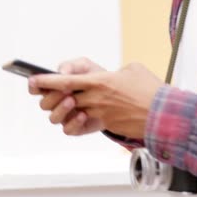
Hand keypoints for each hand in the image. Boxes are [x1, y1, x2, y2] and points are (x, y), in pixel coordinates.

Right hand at [29, 57, 105, 134]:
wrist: (115, 95)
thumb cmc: (96, 79)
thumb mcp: (86, 67)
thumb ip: (72, 66)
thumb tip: (60, 72)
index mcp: (54, 88)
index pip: (36, 88)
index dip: (34, 85)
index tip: (36, 81)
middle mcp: (56, 103)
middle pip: (44, 104)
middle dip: (53, 96)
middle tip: (65, 90)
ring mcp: (65, 117)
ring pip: (53, 118)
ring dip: (61, 109)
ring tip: (73, 100)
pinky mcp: (75, 128)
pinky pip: (68, 129)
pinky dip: (74, 122)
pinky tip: (84, 114)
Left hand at [29, 63, 164, 138]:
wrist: (163, 114)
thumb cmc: (151, 90)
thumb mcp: (134, 68)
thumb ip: (116, 70)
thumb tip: (111, 75)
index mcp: (100, 81)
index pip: (66, 81)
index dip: (46, 81)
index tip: (33, 80)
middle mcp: (96, 99)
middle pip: (63, 99)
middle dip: (50, 96)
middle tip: (46, 93)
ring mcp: (99, 114)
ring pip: (69, 114)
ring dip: (63, 110)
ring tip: (67, 104)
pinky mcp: (105, 126)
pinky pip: (80, 128)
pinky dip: (75, 124)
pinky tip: (79, 118)